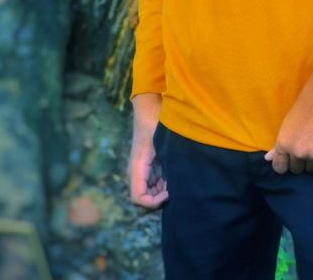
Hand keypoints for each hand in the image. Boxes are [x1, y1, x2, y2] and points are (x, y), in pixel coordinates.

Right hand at [127, 93, 168, 209]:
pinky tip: (175, 175)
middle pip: (144, 200)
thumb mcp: (163, 143)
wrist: (149, 109)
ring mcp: (140, 171)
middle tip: (176, 188)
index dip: (154, 202)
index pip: (138, 199)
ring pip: (149, 194)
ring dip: (162, 193)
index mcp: (136, 168)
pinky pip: (153, 185)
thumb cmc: (156, 123)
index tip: (170, 192)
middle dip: (160, 199)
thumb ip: (168, 162)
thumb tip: (175, 185)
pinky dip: (164, 185)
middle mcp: (135, 172)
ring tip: (177, 181)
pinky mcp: (146, 167)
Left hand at [264, 55, 312, 176]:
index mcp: (283, 143)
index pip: (280, 168)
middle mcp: (297, 152)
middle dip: (301, 161)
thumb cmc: (305, 103)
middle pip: (297, 170)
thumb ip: (279, 144)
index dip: (286, 164)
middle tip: (309, 145)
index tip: (292, 158)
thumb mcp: (287, 123)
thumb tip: (267, 159)